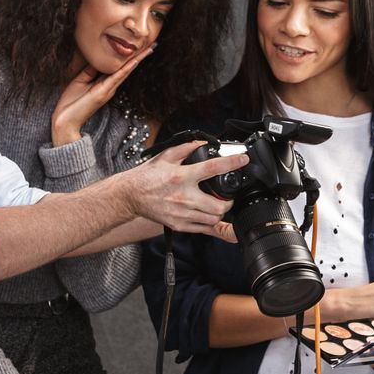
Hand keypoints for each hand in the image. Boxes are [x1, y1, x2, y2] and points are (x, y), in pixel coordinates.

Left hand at [51, 46, 153, 146]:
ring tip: (149, 49)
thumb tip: (96, 59)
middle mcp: (110, 87)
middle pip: (127, 68)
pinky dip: (126, 69)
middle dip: (140, 56)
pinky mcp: (102, 93)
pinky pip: (116, 78)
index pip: (120, 67)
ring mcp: (108, 90)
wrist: (65, 121)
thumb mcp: (80, 81)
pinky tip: (134, 61)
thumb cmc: (71, 103)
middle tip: (153, 45)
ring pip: (125, 71)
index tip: (140, 46)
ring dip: (138, 59)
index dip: (129, 57)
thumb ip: (89, 71)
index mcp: (104, 83)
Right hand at [121, 141, 247, 234]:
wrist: (130, 195)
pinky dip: (211, 223)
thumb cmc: (147, 176)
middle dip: (229, 200)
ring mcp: (181, 213)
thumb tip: (205, 144)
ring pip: (214, 218)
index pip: (213, 168)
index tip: (243, 160)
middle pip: (220, 205)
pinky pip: (203, 228)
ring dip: (220, 211)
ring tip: (216, 205)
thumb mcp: (166, 156)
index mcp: (182, 176)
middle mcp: (183, 197)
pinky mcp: (178, 225)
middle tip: (226, 195)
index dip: (232, 162)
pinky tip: (209, 215)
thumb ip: (187, 148)